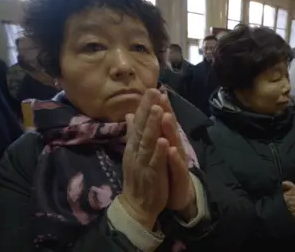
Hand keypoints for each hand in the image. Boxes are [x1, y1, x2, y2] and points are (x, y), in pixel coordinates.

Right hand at [119, 89, 168, 230]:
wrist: (136, 205)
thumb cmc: (138, 176)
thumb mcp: (133, 152)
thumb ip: (132, 133)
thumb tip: (130, 114)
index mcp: (134, 144)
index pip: (138, 121)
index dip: (144, 105)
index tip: (150, 88)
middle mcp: (136, 151)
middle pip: (141, 127)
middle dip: (147, 109)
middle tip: (153, 91)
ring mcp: (143, 162)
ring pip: (148, 142)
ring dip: (152, 126)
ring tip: (157, 109)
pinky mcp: (151, 175)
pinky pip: (155, 162)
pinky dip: (159, 152)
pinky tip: (164, 140)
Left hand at [159, 93, 196, 216]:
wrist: (177, 196)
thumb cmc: (166, 170)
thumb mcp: (156, 150)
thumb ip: (151, 132)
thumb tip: (140, 114)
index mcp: (166, 140)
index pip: (162, 121)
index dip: (159, 106)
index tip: (154, 90)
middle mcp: (175, 146)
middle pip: (170, 127)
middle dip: (166, 112)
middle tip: (161, 96)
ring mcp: (179, 160)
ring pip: (175, 143)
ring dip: (170, 130)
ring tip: (165, 117)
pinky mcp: (181, 175)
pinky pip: (178, 166)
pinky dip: (174, 157)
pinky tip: (171, 149)